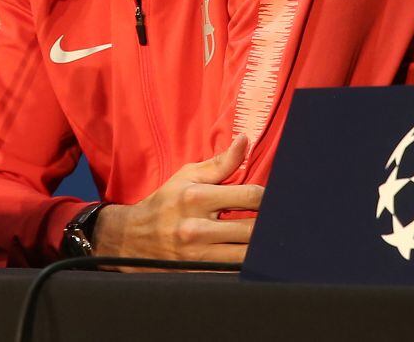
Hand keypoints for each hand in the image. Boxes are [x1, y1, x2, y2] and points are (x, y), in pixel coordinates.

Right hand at [91, 135, 262, 267]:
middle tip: (280, 220)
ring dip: (261, 246)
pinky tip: (253, 256)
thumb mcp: (187, 176)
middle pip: (253, 229)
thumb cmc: (165, 202)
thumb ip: (220, 162)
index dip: (269, 197)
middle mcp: (197, 227)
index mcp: (197, 197)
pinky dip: (246, 264)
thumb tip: (244, 140)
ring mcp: (198, 254)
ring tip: (270, 238)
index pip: (250, 196)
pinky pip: (232, 271)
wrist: (133, 238)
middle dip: (269, 223)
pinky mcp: (197, 272)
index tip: (277, 197)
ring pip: (246, 255)